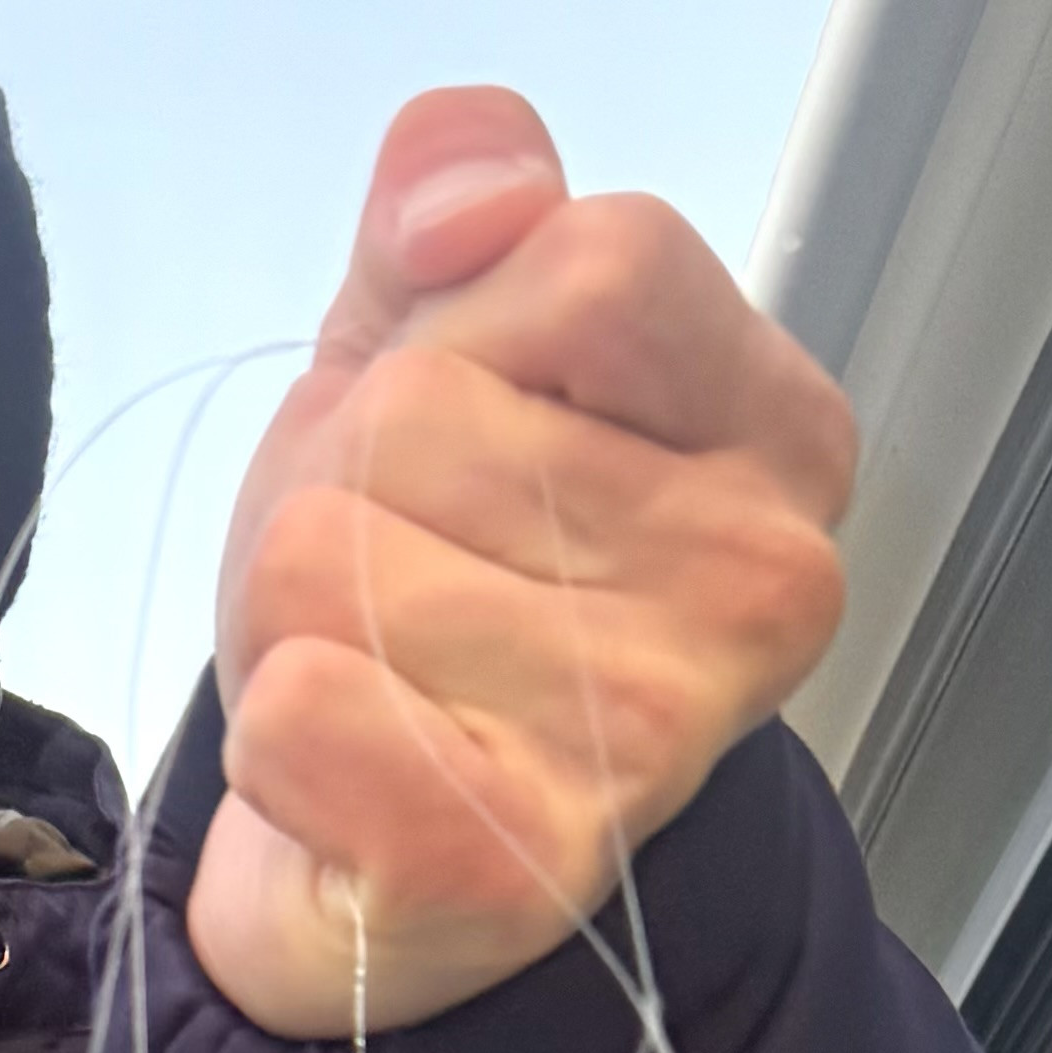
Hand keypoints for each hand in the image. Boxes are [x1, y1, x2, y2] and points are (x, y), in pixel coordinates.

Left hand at [187, 91, 857, 1041]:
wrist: (381, 859)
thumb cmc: (431, 583)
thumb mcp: (429, 349)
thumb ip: (453, 212)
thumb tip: (472, 188)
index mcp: (776, 432)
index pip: (592, 257)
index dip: (462, 323)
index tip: (473, 430)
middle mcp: (757, 582)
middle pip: (428, 408)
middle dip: (354, 483)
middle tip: (405, 587)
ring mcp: (650, 734)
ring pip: (333, 552)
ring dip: (303, 612)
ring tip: (380, 680)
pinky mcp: (519, 863)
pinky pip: (300, 710)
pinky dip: (275, 732)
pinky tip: (345, 770)